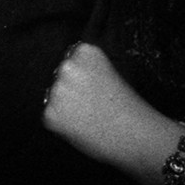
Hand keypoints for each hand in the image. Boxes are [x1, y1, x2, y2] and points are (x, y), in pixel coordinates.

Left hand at [42, 41, 174, 173]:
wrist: (134, 133)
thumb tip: (67, 77)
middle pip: (58, 76)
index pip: (71, 59)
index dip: (80, 76)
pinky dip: (62, 124)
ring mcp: (57, 90)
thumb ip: (88, 69)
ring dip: (64, 107)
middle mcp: (68, 66)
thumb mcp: (112, 73)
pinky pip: (50, 117)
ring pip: (53, 97)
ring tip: (88, 116)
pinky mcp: (50, 114)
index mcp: (86, 51)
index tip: (91, 86)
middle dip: (68, 90)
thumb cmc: (128, 107)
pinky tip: (81, 126)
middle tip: (90, 103)